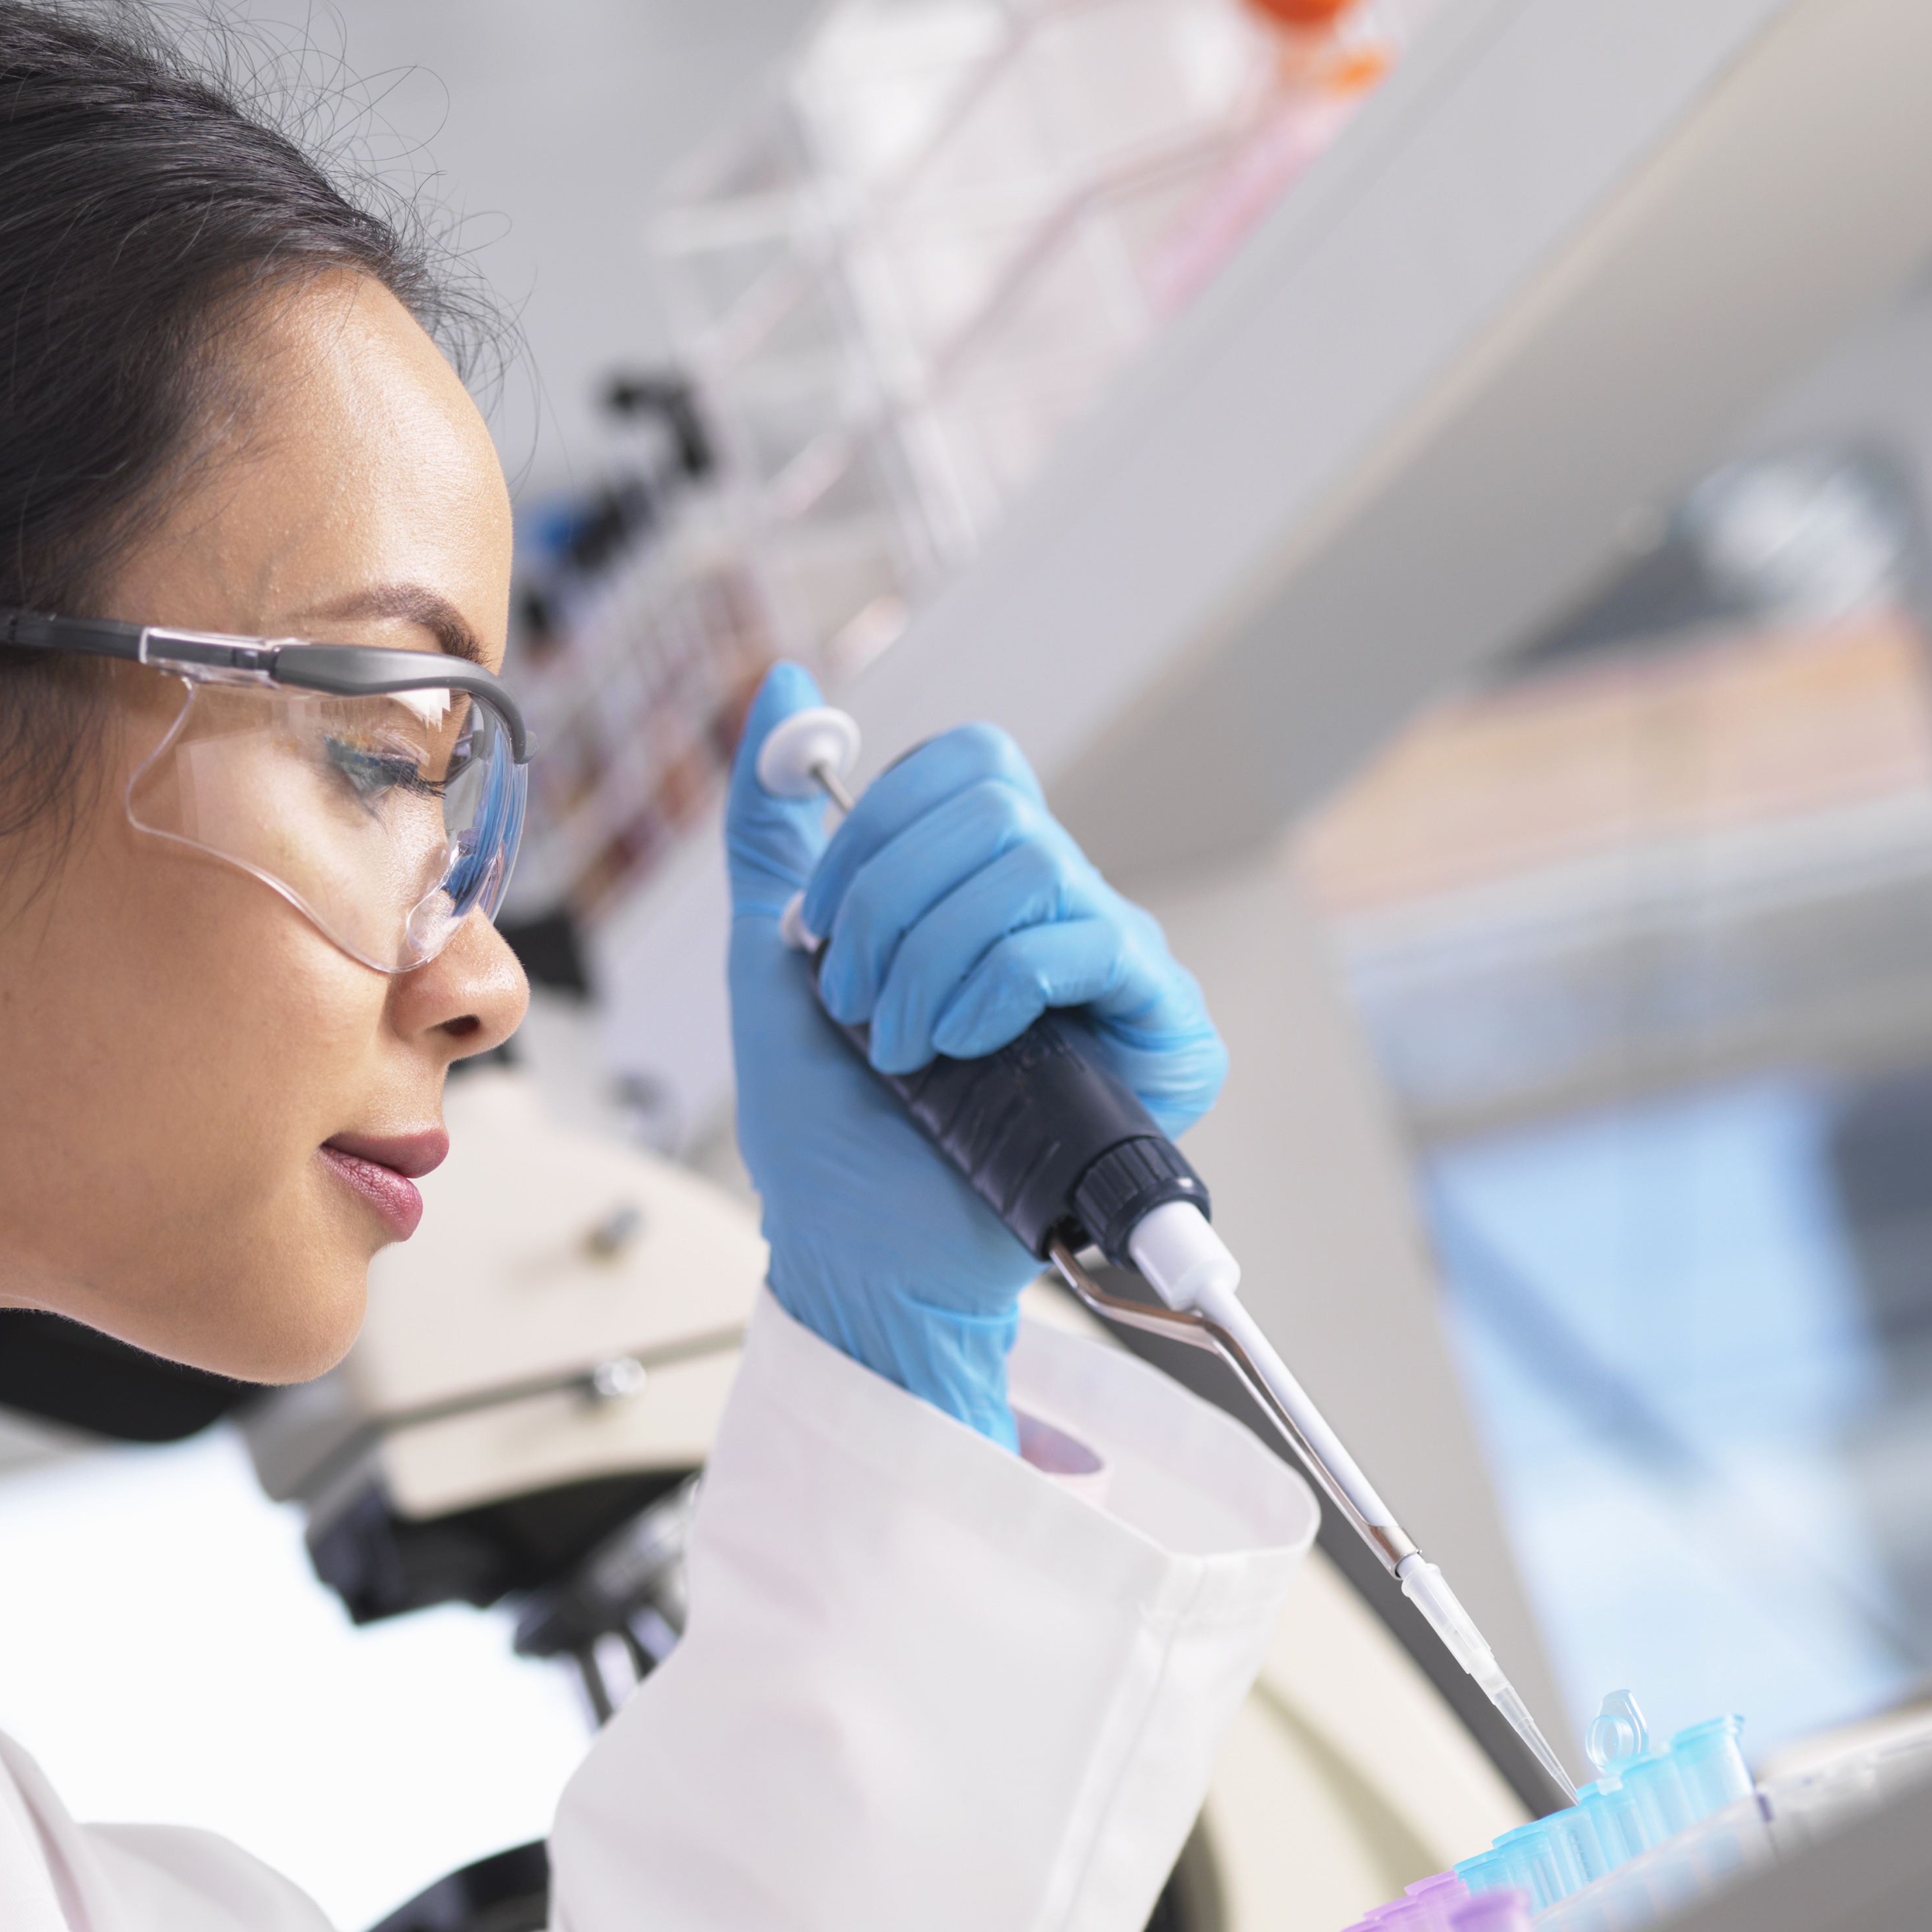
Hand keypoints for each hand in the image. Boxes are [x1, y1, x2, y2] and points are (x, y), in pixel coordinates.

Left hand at [726, 664, 1225, 1441]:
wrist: (858, 1247)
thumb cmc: (824, 1123)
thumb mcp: (767, 954)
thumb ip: (768, 821)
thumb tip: (783, 683)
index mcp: (978, 882)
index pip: (965, 767)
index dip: (874, 832)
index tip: (818, 931)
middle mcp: (1057, 908)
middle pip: (993, 803)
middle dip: (887, 904)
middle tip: (858, 1003)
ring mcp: (1114, 965)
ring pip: (1032, 866)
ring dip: (931, 962)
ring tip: (905, 1049)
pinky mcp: (1163, 1029)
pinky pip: (1091, 940)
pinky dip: (999, 987)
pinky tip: (965, 1049)